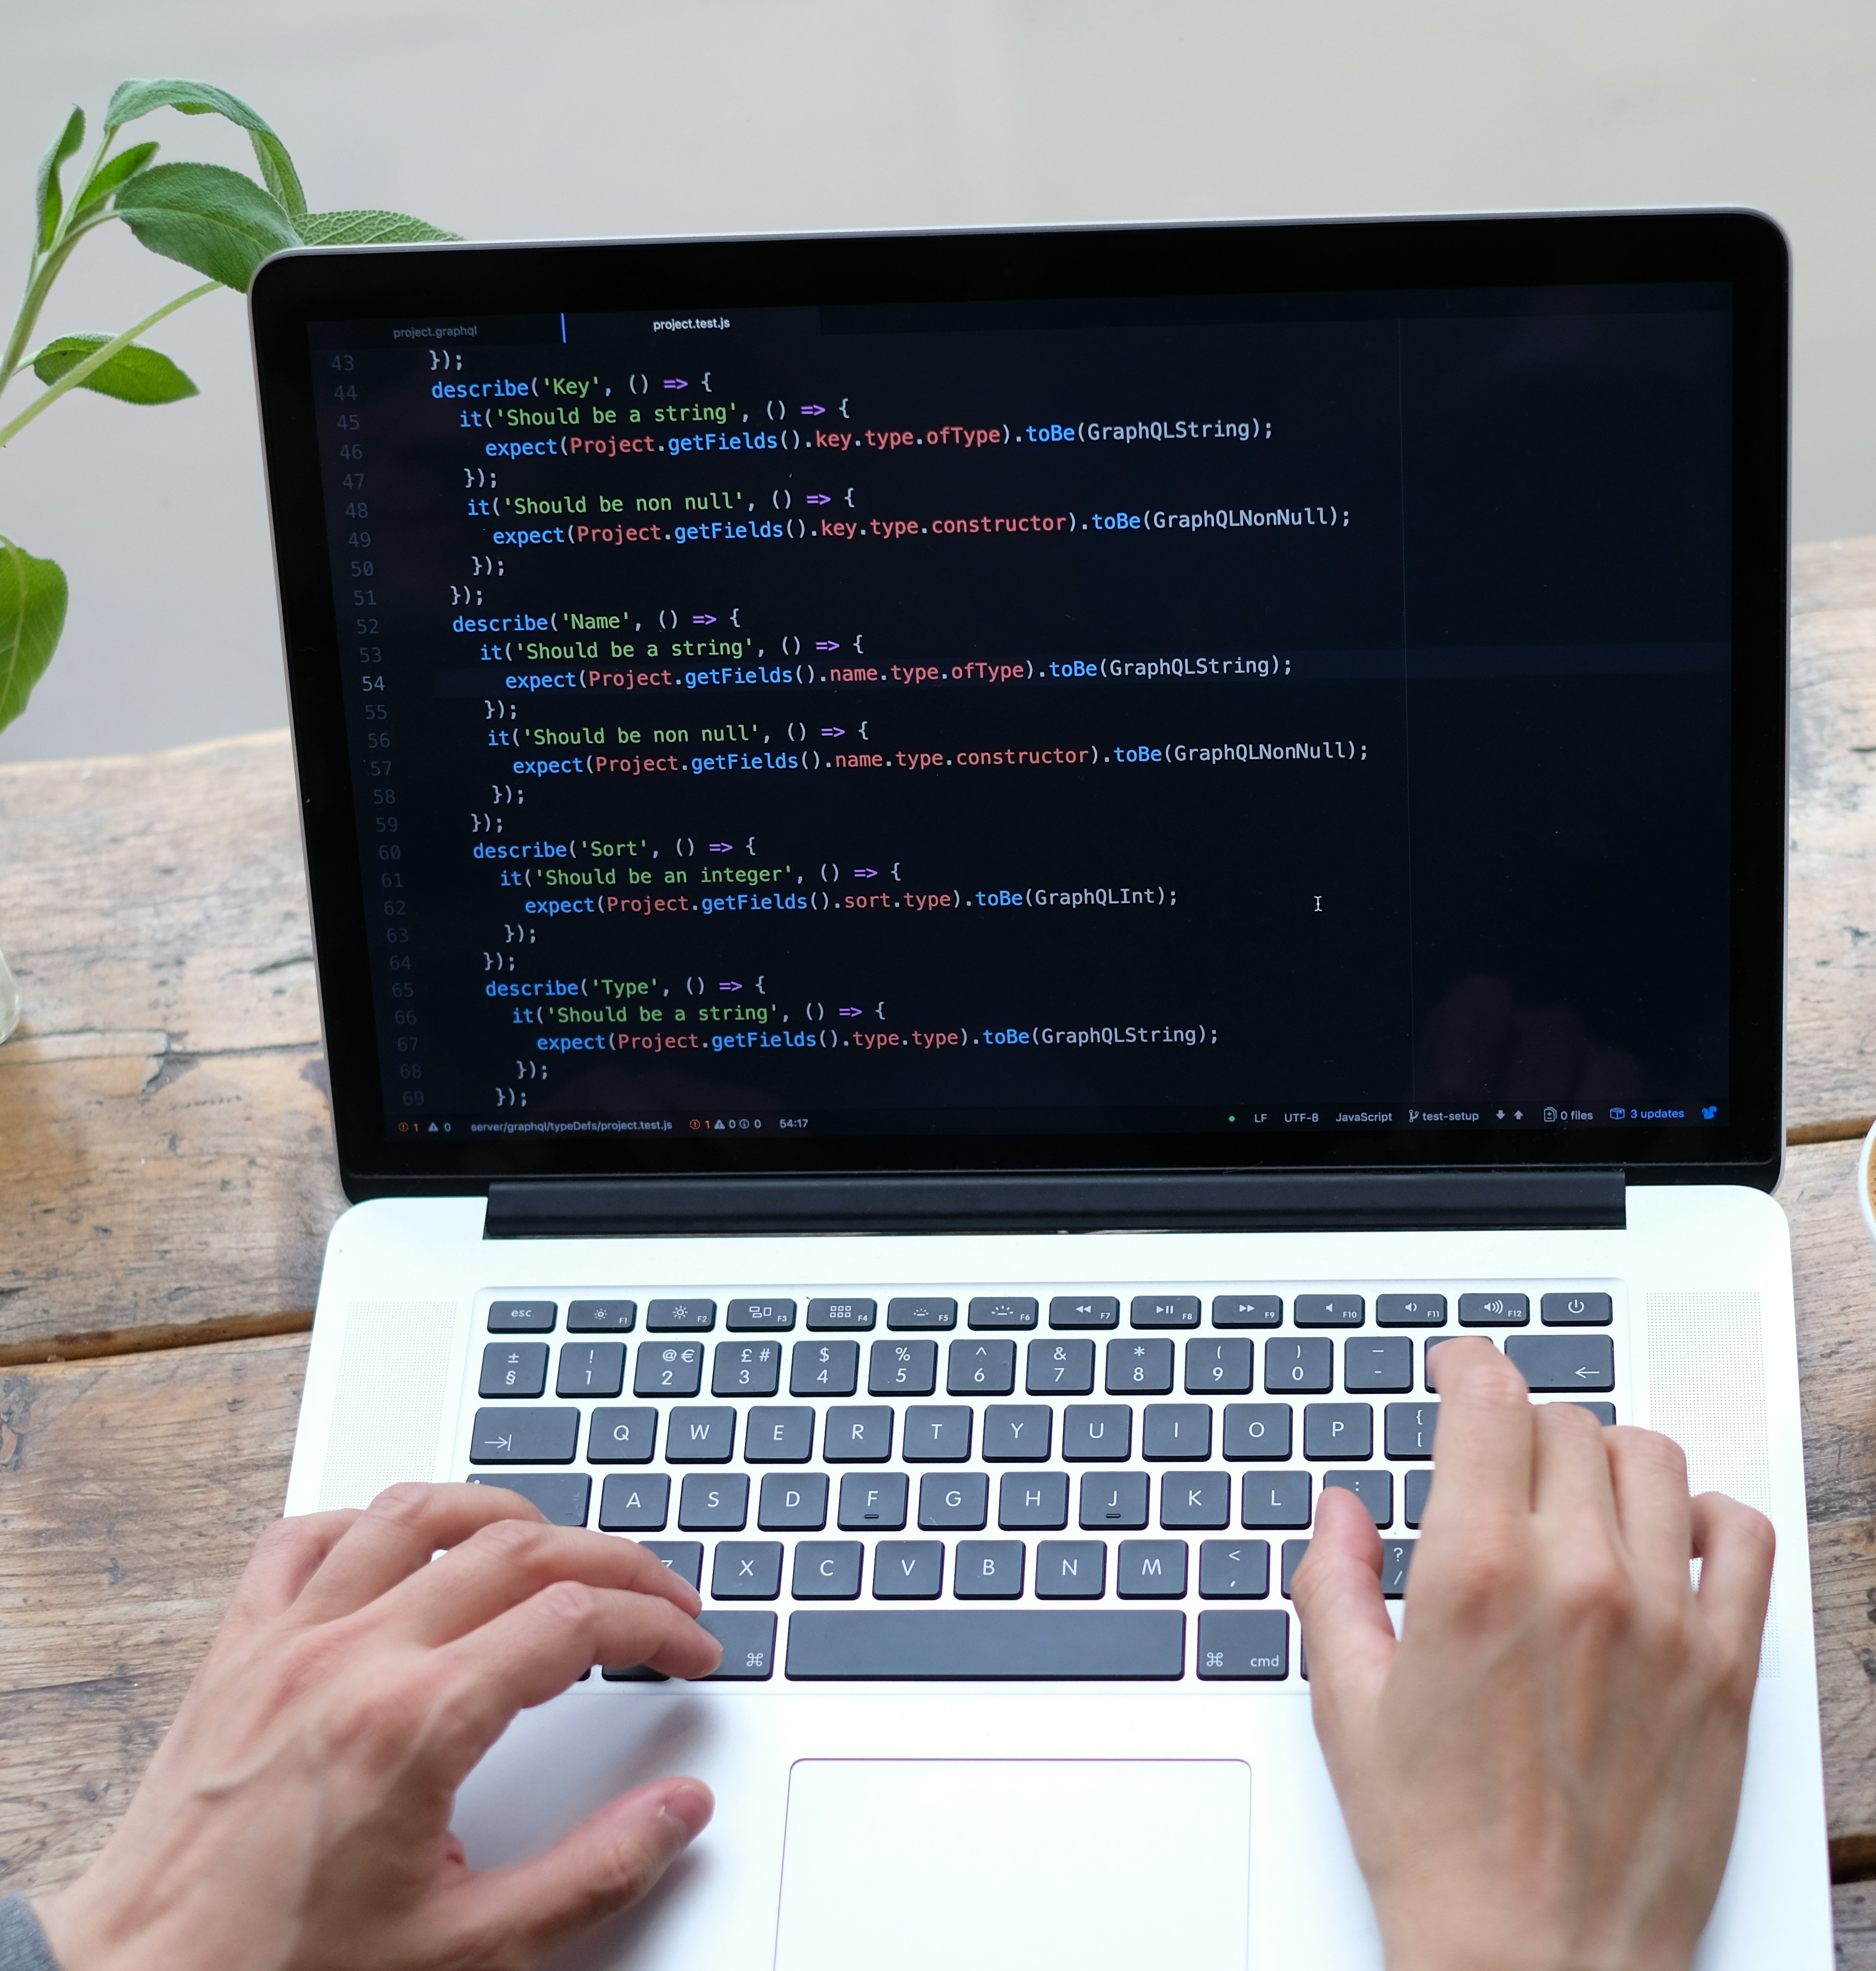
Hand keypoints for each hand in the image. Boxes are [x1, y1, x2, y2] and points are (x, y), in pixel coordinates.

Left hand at [35, 1482, 723, 1970]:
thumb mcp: (469, 1953)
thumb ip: (593, 1875)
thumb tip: (679, 1809)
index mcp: (416, 1725)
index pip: (574, 1623)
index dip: (654, 1625)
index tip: (689, 1648)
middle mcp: (353, 1658)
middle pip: (519, 1549)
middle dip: (614, 1562)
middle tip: (661, 1597)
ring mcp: (288, 1640)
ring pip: (417, 1512)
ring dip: (503, 1514)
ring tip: (554, 1544)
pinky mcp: (236, 1648)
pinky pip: (304, 1537)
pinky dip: (370, 1522)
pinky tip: (409, 1547)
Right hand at [1292, 1338, 1773, 1970]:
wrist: (1532, 1965)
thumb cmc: (1439, 1849)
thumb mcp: (1347, 1705)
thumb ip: (1333, 1584)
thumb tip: (1339, 1511)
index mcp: (1474, 1574)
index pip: (1488, 1401)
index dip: (1466, 1365)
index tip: (1456, 1372)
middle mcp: (1575, 1580)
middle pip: (1563, 1424)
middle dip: (1518, 1428)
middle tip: (1495, 1467)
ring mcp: (1662, 1622)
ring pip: (1650, 1460)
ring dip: (1603, 1458)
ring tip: (1575, 1496)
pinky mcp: (1724, 1671)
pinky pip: (1740, 1538)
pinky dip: (1705, 1516)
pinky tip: (1665, 1539)